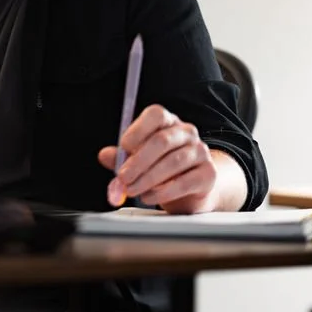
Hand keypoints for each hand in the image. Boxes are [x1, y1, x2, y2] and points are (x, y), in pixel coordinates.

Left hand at [98, 104, 216, 213]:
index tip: (123, 147)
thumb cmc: (160, 168)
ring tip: (133, 190)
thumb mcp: (137, 160)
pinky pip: (184, 182)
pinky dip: (163, 192)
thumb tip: (104, 155)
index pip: (156, 115)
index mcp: (168, 122)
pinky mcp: (208, 174)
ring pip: (172, 162)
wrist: (191, 189)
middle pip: (162, 140)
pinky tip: (149, 197)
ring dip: (148, 179)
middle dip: (138, 161)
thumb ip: (120, 157)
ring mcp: (200, 152)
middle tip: (123, 178)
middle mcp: (187, 132)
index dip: (137, 129)